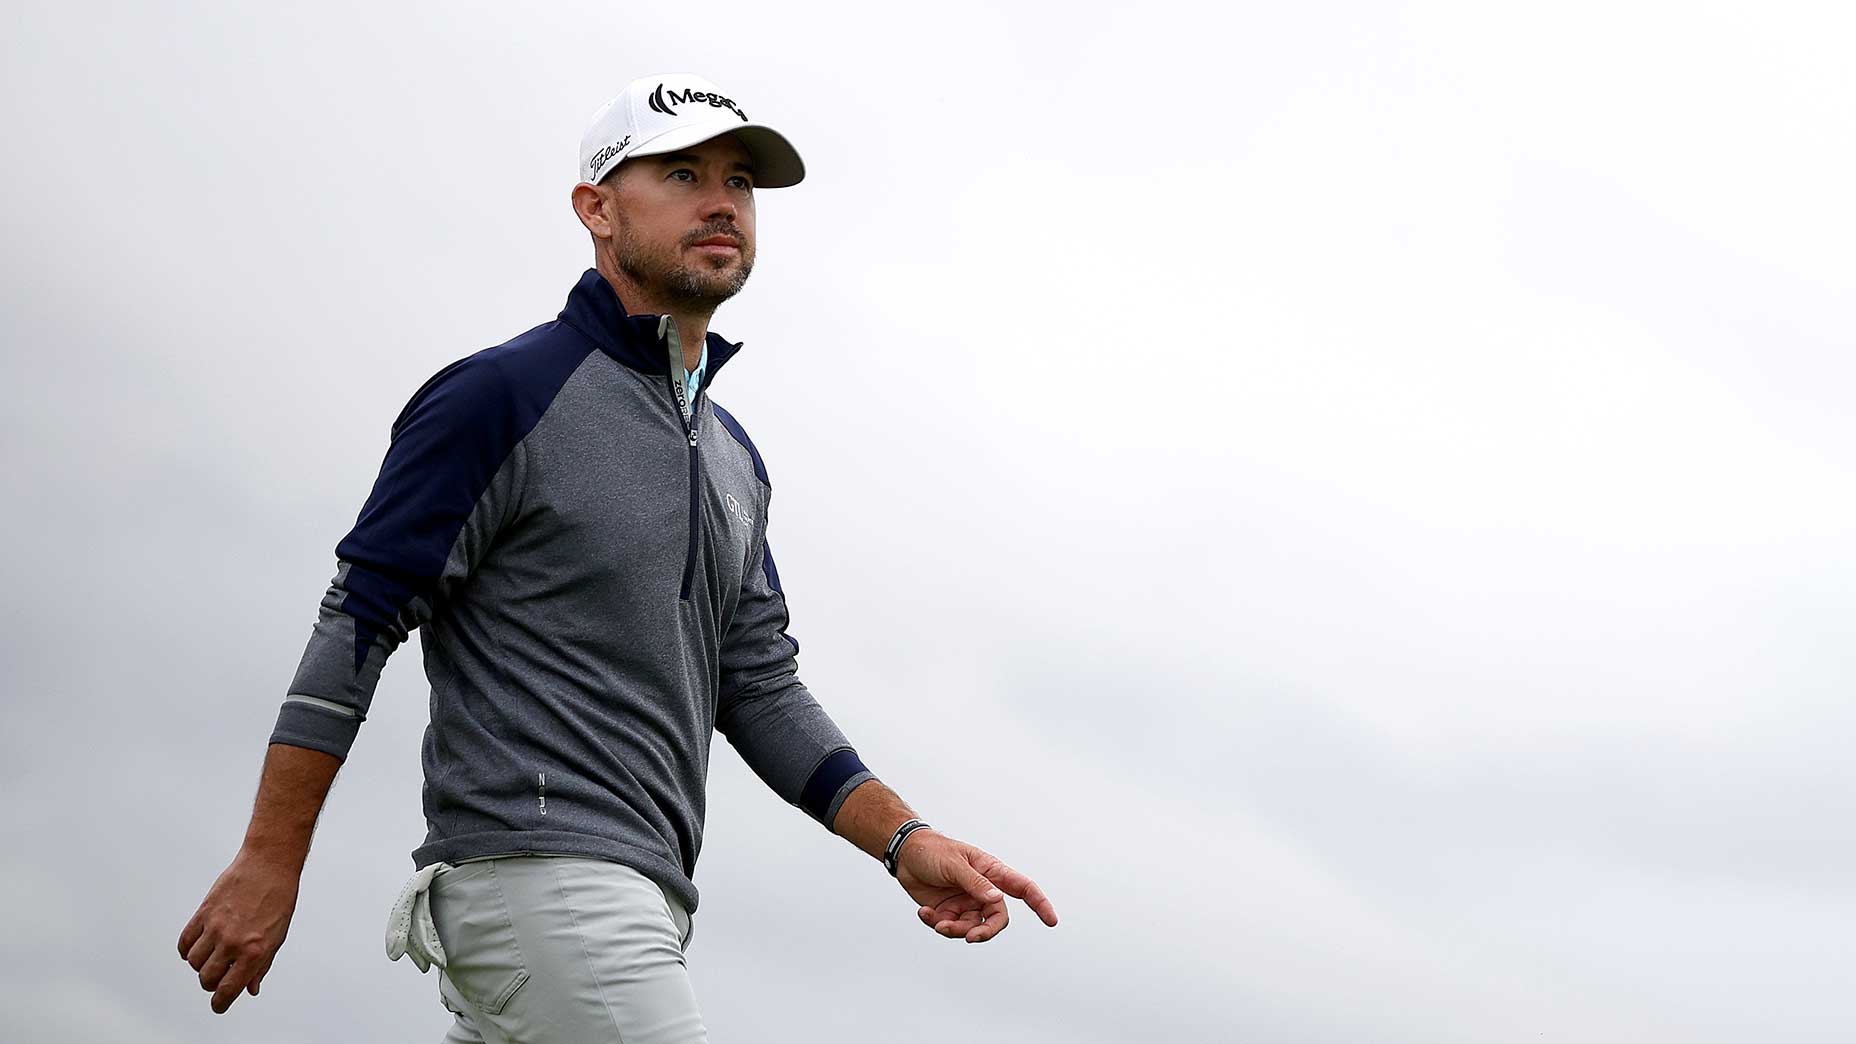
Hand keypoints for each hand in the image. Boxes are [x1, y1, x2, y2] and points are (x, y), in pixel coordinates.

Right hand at [177, 848, 301, 1012]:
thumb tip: (250, 989)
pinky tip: (198, 947)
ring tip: (212, 956)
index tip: (218, 1005)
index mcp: (254, 951)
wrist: (269, 865)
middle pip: (207, 979)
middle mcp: (233, 942)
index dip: (220, 1003)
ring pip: (194, 962)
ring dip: (201, 965)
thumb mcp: (277, 937)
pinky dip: (187, 950)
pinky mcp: (204, 913)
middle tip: (219, 976)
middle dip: (211, 983)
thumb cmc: (279, 899)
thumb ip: (261, 965)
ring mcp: (216, 927)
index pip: (229, 990)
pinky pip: (185, 942)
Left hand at [894, 830, 1057, 943]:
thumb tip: (995, 901)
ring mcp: (966, 902)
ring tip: (937, 923)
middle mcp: (982, 890)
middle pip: (996, 919)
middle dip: (985, 932)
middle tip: (970, 938)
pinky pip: (950, 927)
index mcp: (991, 872)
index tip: (1052, 921)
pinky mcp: (948, 912)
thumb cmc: (933, 851)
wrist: (905, 854)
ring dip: (955, 930)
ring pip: (971, 928)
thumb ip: (975, 883)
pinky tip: (923, 913)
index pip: (1022, 888)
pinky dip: (937, 924)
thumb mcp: (954, 865)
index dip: (1040, 904)